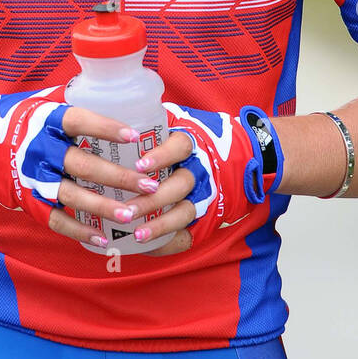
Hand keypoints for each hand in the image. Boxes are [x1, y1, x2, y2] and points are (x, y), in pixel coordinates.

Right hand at [0, 84, 196, 254]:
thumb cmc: (26, 120)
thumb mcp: (47, 104)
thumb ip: (78, 107)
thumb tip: (125, 102)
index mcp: (48, 120)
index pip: (80, 121)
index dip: (106, 127)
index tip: (134, 136)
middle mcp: (41, 149)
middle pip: (82, 164)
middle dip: (117, 177)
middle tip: (148, 185)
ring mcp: (33, 177)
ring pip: (71, 195)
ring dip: (102, 207)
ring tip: (129, 215)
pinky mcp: (28, 200)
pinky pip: (55, 219)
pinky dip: (78, 230)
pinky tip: (101, 238)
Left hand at [101, 101, 285, 250]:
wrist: (241, 157)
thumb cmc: (194, 138)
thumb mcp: (181, 122)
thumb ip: (156, 120)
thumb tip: (115, 111)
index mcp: (192, 143)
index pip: (179, 146)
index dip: (161, 156)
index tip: (140, 165)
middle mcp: (200, 169)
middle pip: (180, 185)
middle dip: (153, 199)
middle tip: (127, 208)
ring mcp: (205, 194)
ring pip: (185, 212)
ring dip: (161, 225)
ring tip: (137, 234)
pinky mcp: (207, 216)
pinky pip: (190, 233)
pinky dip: (169, 242)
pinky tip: (147, 247)